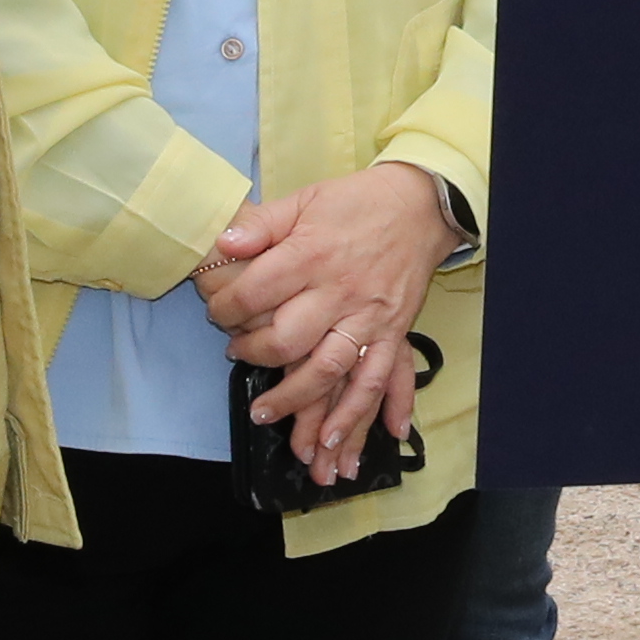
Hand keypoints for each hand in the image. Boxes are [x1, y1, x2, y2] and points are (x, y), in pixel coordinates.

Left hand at [203, 163, 451, 489]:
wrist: (421, 205)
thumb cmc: (357, 203)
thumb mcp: (305, 199)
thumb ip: (262, 224)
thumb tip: (223, 243)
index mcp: (312, 254)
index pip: (256, 293)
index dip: (226, 310)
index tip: (219, 315)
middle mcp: (341, 291)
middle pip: (289, 339)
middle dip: (254, 355)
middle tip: (237, 354)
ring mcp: (369, 317)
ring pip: (329, 370)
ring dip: (295, 401)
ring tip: (266, 416)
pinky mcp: (393, 333)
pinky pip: (376, 380)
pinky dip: (356, 414)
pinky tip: (333, 440)